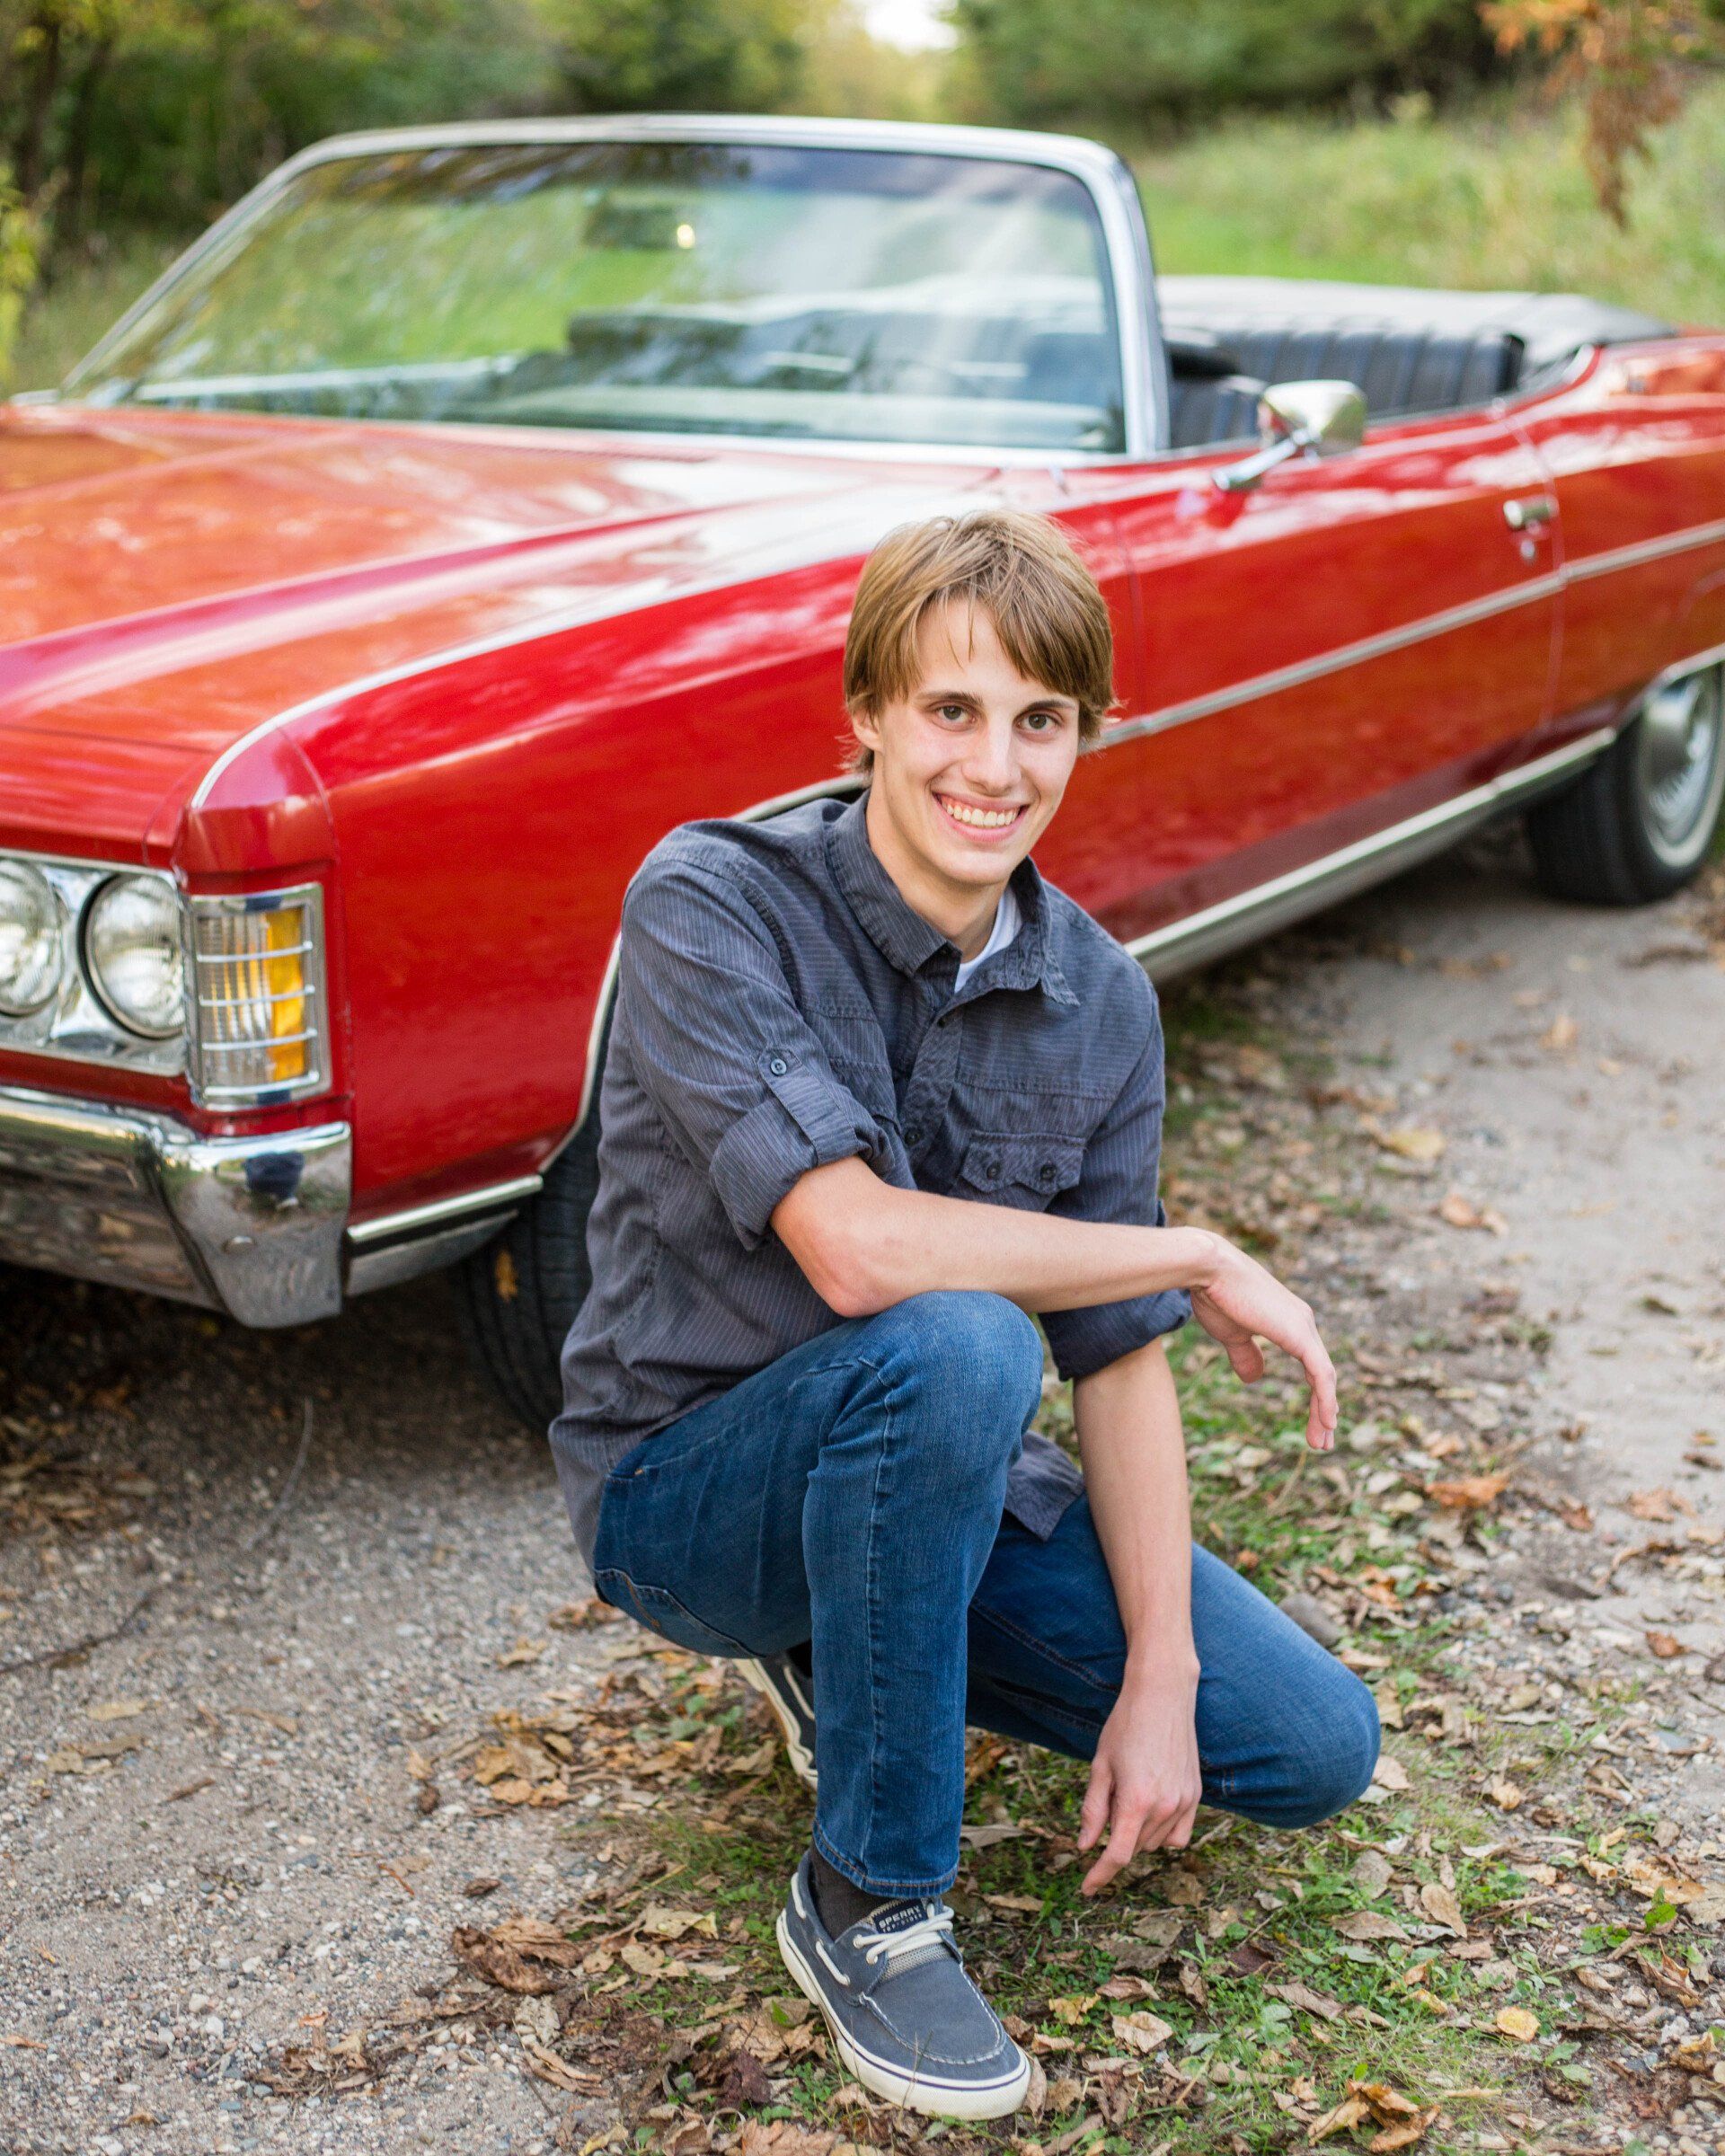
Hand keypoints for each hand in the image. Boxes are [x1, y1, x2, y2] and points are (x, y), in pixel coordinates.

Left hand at [1076, 1670, 1202, 1894]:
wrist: (1163, 1695)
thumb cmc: (1125, 1726)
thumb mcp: (1100, 1766)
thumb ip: (1093, 1810)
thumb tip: (1086, 1847)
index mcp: (1136, 1800)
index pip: (1118, 1855)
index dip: (1100, 1876)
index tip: (1087, 1889)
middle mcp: (1165, 1806)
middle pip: (1134, 1846)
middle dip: (1117, 1834)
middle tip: (1111, 1794)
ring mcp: (1185, 1802)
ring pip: (1155, 1842)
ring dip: (1138, 1831)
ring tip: (1131, 1788)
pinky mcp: (1196, 1795)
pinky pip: (1178, 1834)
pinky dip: (1162, 1831)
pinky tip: (1152, 1805)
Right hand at [1189, 1235, 1336, 1449]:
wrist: (1209, 1269)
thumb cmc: (1216, 1295)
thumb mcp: (1232, 1334)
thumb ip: (1246, 1355)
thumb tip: (1255, 1379)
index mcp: (1290, 1323)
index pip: (1312, 1366)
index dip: (1316, 1396)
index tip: (1317, 1424)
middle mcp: (1303, 1323)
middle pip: (1322, 1375)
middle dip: (1323, 1410)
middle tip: (1323, 1442)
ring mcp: (1303, 1327)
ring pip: (1324, 1378)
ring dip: (1325, 1412)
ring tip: (1323, 1442)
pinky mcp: (1299, 1333)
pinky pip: (1320, 1373)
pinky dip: (1326, 1399)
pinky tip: (1328, 1421)